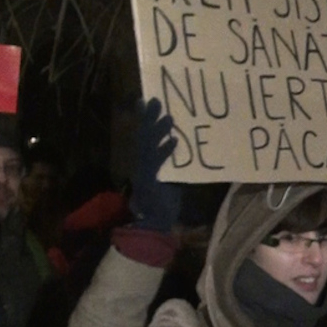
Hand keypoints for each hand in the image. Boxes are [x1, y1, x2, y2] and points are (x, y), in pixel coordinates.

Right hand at [129, 99, 180, 232]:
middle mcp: (142, 165)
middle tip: (155, 100)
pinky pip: (156, 163)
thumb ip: (175, 167)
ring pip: (148, 147)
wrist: (155, 225)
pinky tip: (173, 140)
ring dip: (158, 131)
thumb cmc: (164, 205)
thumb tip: (185, 153)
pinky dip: (165, 151)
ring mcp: (144, 173)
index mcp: (146, 164)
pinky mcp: (149, 182)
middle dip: (149, 118)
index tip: (146, 101)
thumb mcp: (171, 181)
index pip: (144, 137)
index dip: (145, 120)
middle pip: (143, 137)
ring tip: (168, 117)